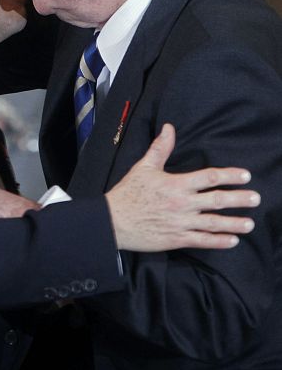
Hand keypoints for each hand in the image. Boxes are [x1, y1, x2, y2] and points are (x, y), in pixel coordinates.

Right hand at [107, 124, 259, 250]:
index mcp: (176, 184)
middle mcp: (182, 203)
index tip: (245, 176)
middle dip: (238, 199)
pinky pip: (201, 241)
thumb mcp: (143, 167)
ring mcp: (180, 223)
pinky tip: (232, 241)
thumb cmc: (128, 193)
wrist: (113, 221)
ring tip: (249, 223)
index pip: (209, 177)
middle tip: (256, 198)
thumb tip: (169, 128)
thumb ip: (160, 148)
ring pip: (213, 223)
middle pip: (217, 200)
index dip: (229, 175)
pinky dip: (218, 241)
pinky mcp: (176, 239)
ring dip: (233, 223)